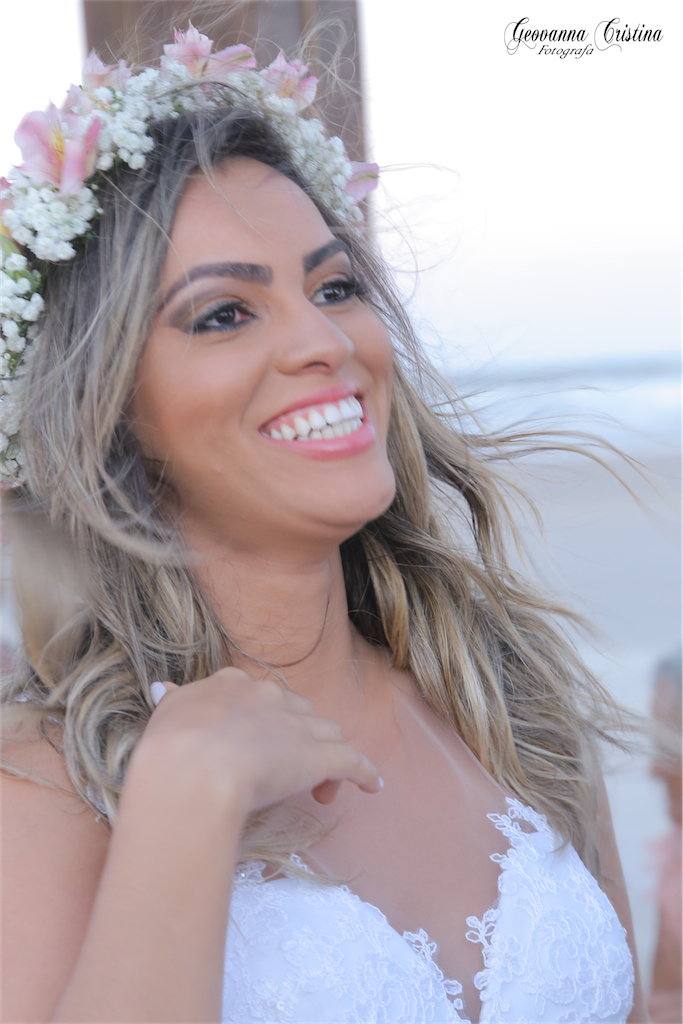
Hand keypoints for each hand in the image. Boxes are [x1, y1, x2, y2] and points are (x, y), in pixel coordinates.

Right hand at [136, 669, 381, 816]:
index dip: (262, 722)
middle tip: (284, 773)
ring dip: (326, 757)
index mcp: (234, 685)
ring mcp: (298, 725)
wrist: (193, 772)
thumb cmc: (171, 749)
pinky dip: (366, 773)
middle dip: (297, 739)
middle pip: (298, 713)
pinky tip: (373, 786)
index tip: (256, 745)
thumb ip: (173, 702)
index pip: (259, 697)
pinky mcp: (320, 756)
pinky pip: (353, 762)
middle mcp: (271, 697)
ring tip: (319, 790)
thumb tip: (162, 689)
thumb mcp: (165, 717)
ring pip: (326, 733)